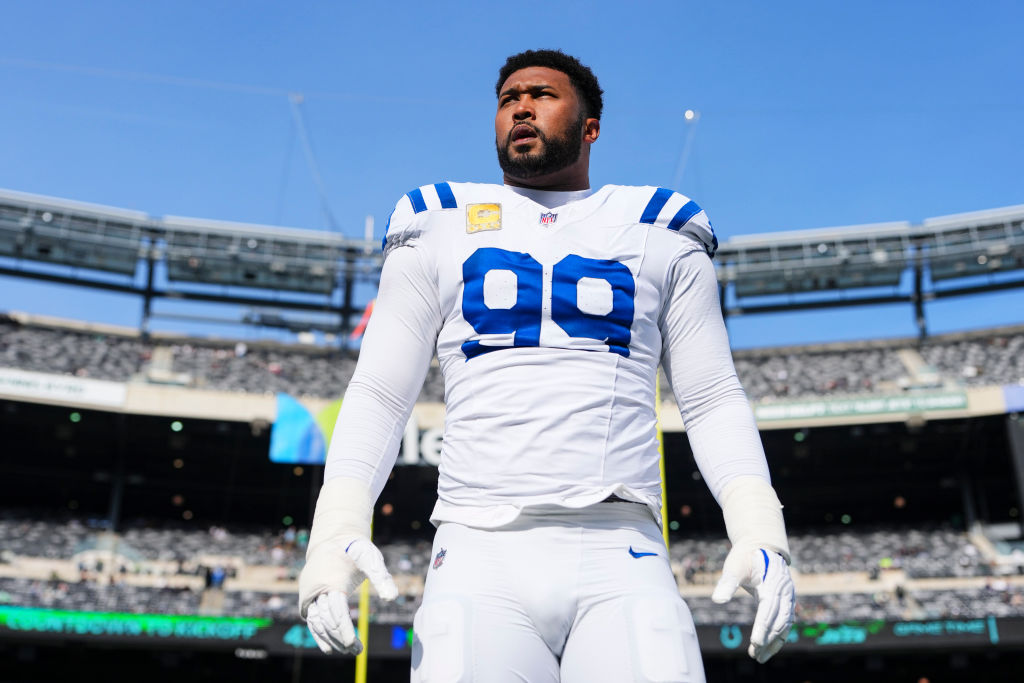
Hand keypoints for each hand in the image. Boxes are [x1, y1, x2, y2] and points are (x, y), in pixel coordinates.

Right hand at [300, 536, 397, 654]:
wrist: (333, 538)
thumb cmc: (355, 548)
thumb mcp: (370, 558)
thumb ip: (381, 577)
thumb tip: (392, 598)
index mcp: (331, 580)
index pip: (336, 610)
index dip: (344, 628)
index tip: (352, 643)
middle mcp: (316, 588)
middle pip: (327, 620)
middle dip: (340, 637)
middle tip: (356, 651)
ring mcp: (309, 593)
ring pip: (317, 622)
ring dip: (330, 639)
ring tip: (346, 650)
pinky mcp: (307, 596)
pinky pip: (311, 619)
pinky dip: (318, 634)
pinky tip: (328, 648)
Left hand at [711, 545, 794, 662]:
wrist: (761, 546)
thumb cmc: (745, 557)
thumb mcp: (734, 566)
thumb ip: (727, 583)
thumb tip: (717, 600)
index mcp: (772, 582)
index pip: (769, 608)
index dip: (763, 626)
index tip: (755, 642)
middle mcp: (784, 592)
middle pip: (779, 620)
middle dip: (768, 639)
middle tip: (755, 655)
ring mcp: (788, 597)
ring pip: (785, 624)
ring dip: (774, 642)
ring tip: (759, 657)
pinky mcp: (787, 602)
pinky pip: (786, 622)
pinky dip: (778, 636)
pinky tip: (767, 648)